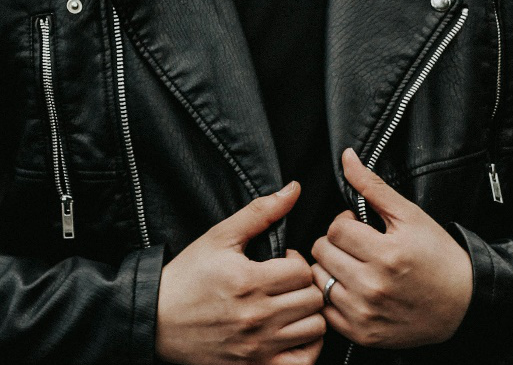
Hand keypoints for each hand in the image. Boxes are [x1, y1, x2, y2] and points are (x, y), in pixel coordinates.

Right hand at [156, 181, 325, 364]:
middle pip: (313, 298)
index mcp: (249, 281)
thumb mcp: (219, 237)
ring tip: (290, 304)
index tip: (280, 262)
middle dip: (303, 284)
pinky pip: (304, 362)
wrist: (157, 320)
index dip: (294, 260)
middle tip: (286, 282)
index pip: (302, 270)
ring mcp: (258, 347)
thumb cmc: (187, 276)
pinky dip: (306, 346)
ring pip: (315, 328)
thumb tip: (293, 189)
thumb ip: (260, 212)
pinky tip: (292, 331)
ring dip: (308, 313)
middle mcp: (256, 317)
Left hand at [311, 148, 472, 348]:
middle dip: (334, 243)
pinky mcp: (361, 333)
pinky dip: (330, 295)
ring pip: (317, 278)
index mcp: (387, 254)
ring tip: (350, 264)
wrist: (460, 304)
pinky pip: (323, 308)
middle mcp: (373, 286)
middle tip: (355, 245)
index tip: (358, 227)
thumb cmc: (436, 256)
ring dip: (328, 267)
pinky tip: (349, 287)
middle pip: (321, 252)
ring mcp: (365, 313)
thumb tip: (346, 157)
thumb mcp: (410, 216)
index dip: (344, 223)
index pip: (335, 229)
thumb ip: (372, 186)